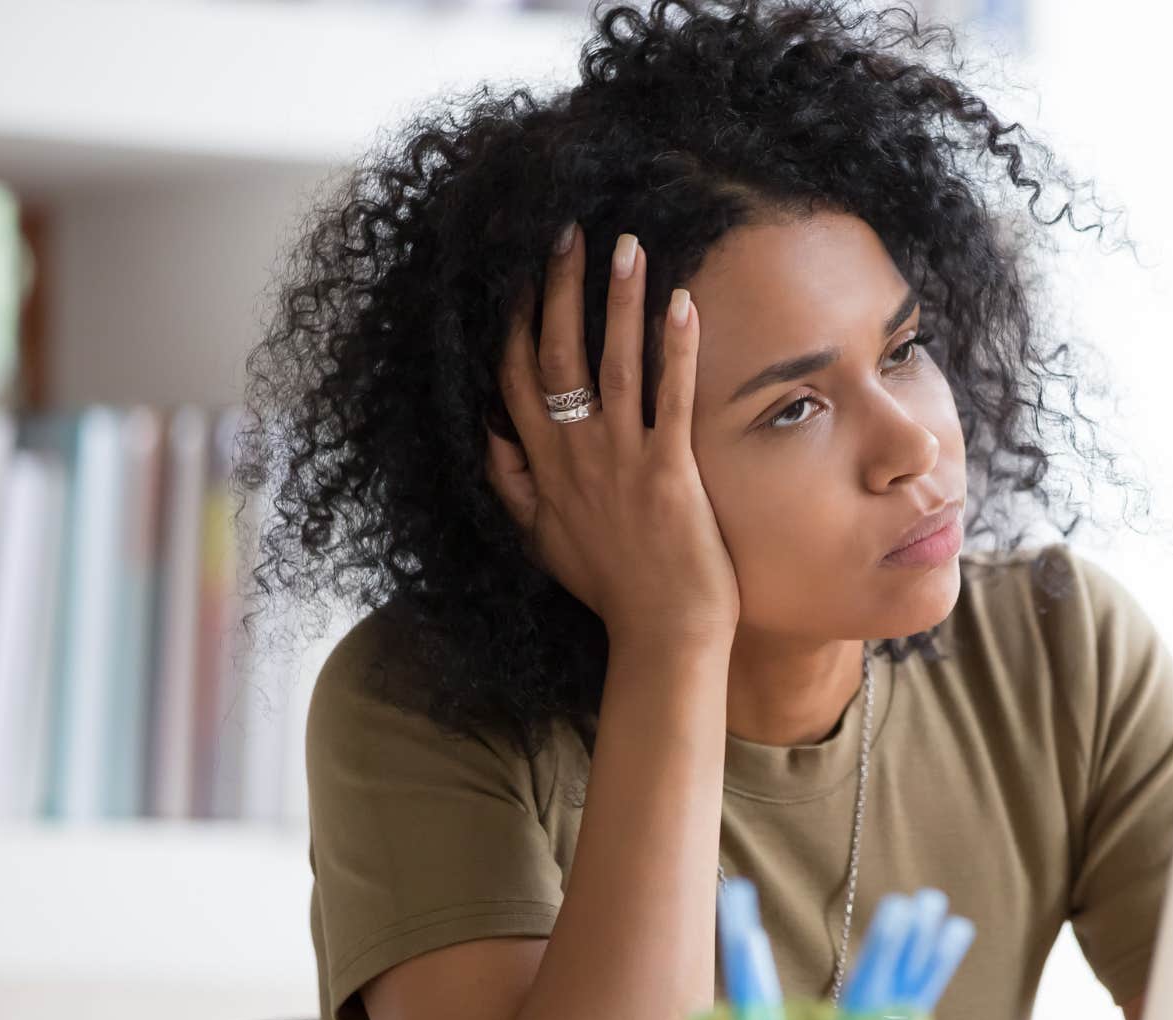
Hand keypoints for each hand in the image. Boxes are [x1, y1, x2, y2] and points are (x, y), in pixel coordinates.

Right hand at [485, 223, 739, 646]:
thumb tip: (488, 438)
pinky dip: (675, 349)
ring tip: (627, 243)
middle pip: (557, 354)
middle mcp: (574, 456)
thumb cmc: (609, 587)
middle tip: (568, 230)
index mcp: (543, 467)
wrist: (661, 636)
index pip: (516, 377)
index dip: (518, 319)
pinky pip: (671, 398)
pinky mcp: (670, 473)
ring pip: (611, 364)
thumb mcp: (540, 538)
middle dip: (561, 288)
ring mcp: (621, 463)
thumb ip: (512, 485)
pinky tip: (683, 302)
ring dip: (618, 300)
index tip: (522, 270)